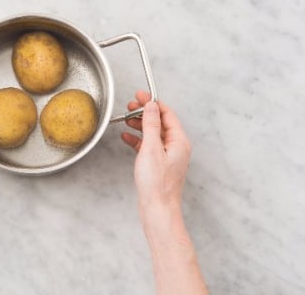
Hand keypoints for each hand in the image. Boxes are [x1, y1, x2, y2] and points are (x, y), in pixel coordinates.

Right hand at [120, 91, 191, 224]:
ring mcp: (168, 156)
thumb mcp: (151, 149)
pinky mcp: (159, 164)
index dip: (153, 103)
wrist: (158, 209)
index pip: (167, 114)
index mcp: (179, 141)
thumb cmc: (157, 184)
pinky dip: (137, 139)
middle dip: (145, 113)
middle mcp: (176, 147)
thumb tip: (151, 107)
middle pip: (160, 122)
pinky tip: (126, 137)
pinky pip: (148, 146)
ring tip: (126, 119)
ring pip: (153, 133)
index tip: (140, 95)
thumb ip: (150, 125)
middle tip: (130, 106)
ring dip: (140, 125)